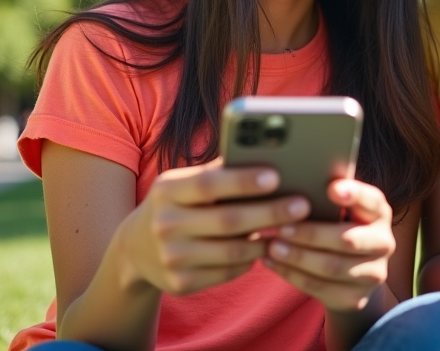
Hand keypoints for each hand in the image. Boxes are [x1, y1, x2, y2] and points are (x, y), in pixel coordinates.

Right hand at [119, 158, 309, 294]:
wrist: (137, 247)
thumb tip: (269, 156)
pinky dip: (252, 259)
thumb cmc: (178, 202)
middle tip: (302, 205)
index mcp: (167, 190)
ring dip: (267, 239)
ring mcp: (172, 257)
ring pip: (233, 251)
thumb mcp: (185, 182)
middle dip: (270, 212)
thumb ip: (220, 171)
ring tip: (294, 227)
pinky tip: (267, 246)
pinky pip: (229, 271)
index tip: (276, 175)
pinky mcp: (181, 283)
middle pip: (228, 220)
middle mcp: (166, 224)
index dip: (243, 181)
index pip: (209, 184)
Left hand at [263, 179, 395, 311]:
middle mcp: (383, 243)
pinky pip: (321, 288)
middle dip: (311, 234)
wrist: (350, 276)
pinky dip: (292, 274)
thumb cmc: (334, 226)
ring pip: (332, 267)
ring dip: (298, 256)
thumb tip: (295, 175)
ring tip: (272, 245)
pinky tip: (272, 261)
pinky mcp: (356, 298)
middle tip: (280, 226)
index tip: (331, 188)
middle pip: (348, 240)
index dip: (354, 194)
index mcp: (379, 212)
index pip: (371, 201)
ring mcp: (373, 274)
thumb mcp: (338, 210)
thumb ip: (326, 195)